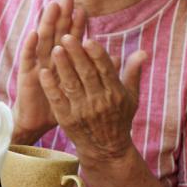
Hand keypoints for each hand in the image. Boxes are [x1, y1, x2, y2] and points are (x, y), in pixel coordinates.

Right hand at [13, 0, 84, 140]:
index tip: (83, 8)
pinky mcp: (27, 76)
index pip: (72, 38)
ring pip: (43, 41)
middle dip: (62, 16)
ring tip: (51, 7)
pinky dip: (29, 46)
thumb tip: (120, 57)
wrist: (38, 123)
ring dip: (46, 24)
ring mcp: (37, 65)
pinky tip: (33, 33)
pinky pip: (28, 59)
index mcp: (64, 61)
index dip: (77, 24)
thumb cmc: (62, 105)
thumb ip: (98, 70)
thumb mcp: (82, 87)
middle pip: (57, 34)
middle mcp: (50, 59)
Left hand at [39, 35, 145, 162]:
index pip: (106, 70)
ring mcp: (82, 111)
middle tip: (66, 37)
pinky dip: (50, 86)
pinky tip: (43, 72)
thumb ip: (133, 73)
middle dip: (76, 55)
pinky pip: (57, 100)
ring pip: (71, 84)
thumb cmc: (119, 118)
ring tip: (55, 48)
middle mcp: (100, 101)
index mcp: (115, 93)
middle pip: (87, 74)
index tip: (88, 39)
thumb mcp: (131, 98)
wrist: (106, 149)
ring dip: (63, 66)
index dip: (97, 55)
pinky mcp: (67, 119)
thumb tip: (143, 52)